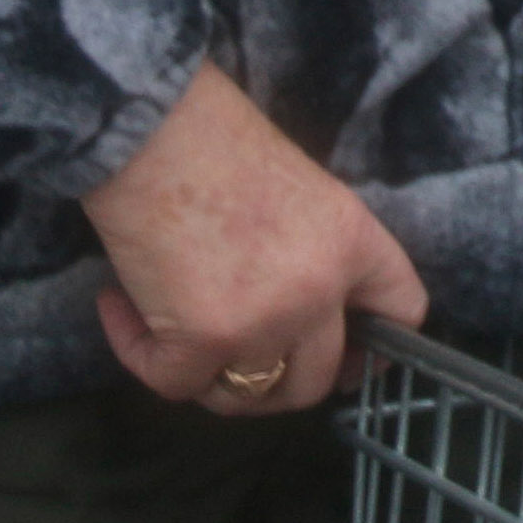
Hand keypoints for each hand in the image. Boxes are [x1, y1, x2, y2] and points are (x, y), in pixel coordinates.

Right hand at [82, 65, 427, 416]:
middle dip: (276, 381)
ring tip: (173, 333)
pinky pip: (175, 383)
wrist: (152, 127)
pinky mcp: (205, 340)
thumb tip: (302, 311)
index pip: (402, 312)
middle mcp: (322, 289)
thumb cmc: (212, 141)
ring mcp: (267, 321)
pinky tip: (119, 307)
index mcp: (354, 242)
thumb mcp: (302, 191)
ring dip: (208, 377)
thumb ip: (316, 252)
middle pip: (317, 378)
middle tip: (236, 360)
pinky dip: (140, 355)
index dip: (376, 348)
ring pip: (248, 395)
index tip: (349, 360)